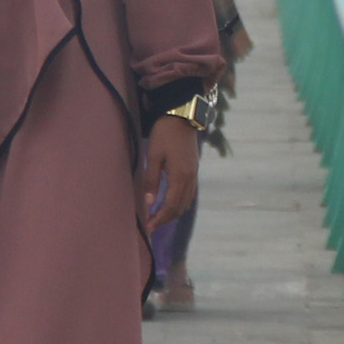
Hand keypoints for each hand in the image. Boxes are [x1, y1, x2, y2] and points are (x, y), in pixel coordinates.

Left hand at [140, 113, 200, 227]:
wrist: (182, 116)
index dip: (160, 218)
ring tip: (158, 216)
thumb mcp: (153, 155)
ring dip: (173, 212)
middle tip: (151, 224)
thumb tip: (149, 202)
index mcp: (180, 176)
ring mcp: (194, 175)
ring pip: (186, 202)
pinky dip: (180, 203)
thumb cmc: (164, 134)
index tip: (149, 227)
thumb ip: (151, 180)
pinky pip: (189, 194)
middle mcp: (190, 179)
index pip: (171, 205)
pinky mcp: (194, 170)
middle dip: (166, 218)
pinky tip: (170, 203)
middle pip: (180, 207)